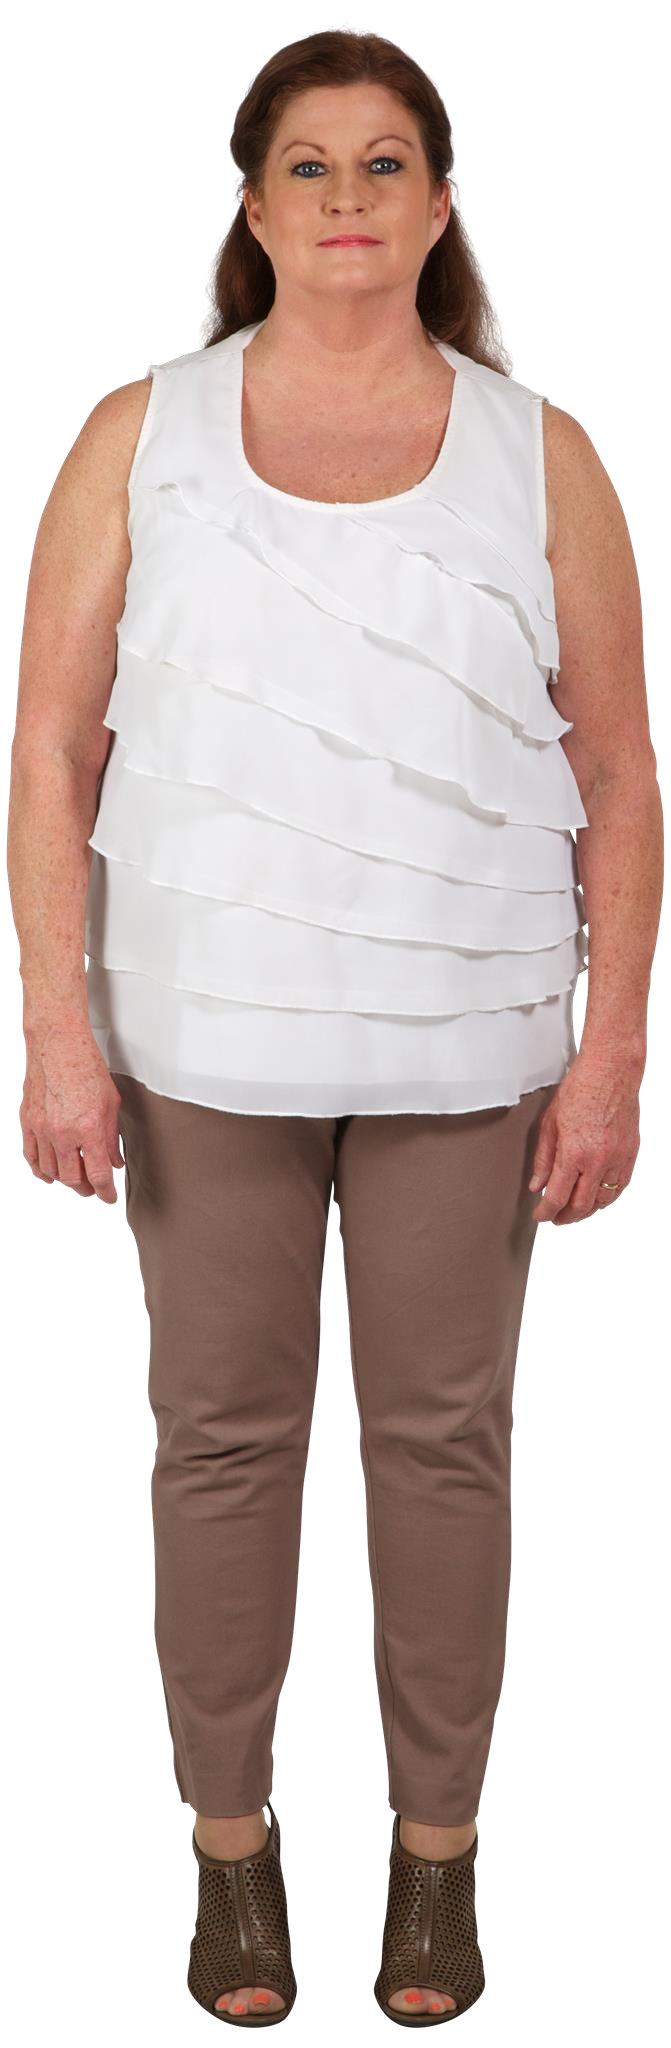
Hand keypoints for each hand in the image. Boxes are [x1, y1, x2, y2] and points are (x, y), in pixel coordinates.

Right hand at [19, 1020, 123, 1204]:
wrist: (58, 1044)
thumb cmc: (86, 1067)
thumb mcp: (111, 1103)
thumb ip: (111, 1137)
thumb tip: (113, 1161)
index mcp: (88, 1129)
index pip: (97, 1175)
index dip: (105, 1192)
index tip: (109, 1197)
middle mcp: (63, 1133)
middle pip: (72, 1178)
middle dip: (85, 1189)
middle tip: (92, 1189)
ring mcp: (42, 1129)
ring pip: (50, 1171)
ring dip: (63, 1181)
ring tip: (73, 1182)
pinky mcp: (27, 1122)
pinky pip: (30, 1155)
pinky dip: (39, 1169)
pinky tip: (46, 1174)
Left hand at [529, 1051, 642, 1224]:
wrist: (611, 1073)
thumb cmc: (580, 1090)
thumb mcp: (550, 1124)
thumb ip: (543, 1158)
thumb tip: (537, 1184)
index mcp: (573, 1153)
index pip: (557, 1196)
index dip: (546, 1212)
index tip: (541, 1215)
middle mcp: (597, 1160)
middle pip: (581, 1205)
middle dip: (566, 1217)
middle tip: (556, 1218)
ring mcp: (617, 1158)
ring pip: (603, 1200)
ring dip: (588, 1211)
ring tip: (576, 1212)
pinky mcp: (631, 1153)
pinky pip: (621, 1186)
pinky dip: (609, 1198)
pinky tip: (599, 1199)